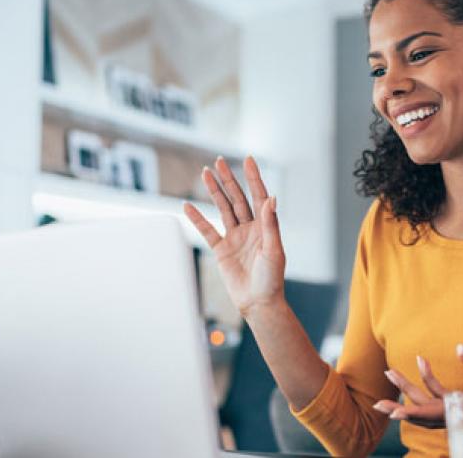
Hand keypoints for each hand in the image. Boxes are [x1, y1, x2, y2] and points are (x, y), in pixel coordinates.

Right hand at [182, 156, 284, 315]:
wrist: (258, 303)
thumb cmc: (272, 279)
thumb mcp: (273, 250)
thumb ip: (270, 224)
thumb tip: (271, 198)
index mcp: (265, 227)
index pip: (258, 196)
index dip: (253, 178)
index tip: (248, 159)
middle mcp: (250, 229)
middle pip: (238, 198)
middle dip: (229, 180)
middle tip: (219, 161)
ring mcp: (235, 238)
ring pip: (223, 209)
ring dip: (214, 192)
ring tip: (205, 173)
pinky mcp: (222, 250)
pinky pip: (207, 231)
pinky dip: (197, 218)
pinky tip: (188, 205)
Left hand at [372, 344, 462, 428]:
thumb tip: (459, 348)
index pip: (435, 413)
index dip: (412, 412)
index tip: (392, 411)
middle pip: (425, 412)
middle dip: (401, 404)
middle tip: (377, 401)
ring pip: (431, 405)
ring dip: (411, 390)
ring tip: (392, 372)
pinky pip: (442, 397)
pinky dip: (430, 382)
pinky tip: (423, 361)